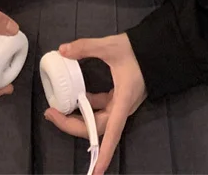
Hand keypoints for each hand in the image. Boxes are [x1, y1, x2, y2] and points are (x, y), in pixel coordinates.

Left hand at [44, 33, 146, 174]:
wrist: (156, 48)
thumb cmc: (138, 50)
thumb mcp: (110, 46)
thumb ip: (86, 47)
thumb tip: (62, 50)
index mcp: (122, 100)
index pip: (112, 132)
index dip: (104, 154)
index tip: (95, 172)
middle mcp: (122, 107)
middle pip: (97, 128)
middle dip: (72, 125)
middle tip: (51, 113)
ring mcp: (120, 103)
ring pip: (97, 120)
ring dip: (78, 117)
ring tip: (57, 109)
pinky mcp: (119, 97)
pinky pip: (101, 109)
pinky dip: (86, 105)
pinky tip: (75, 96)